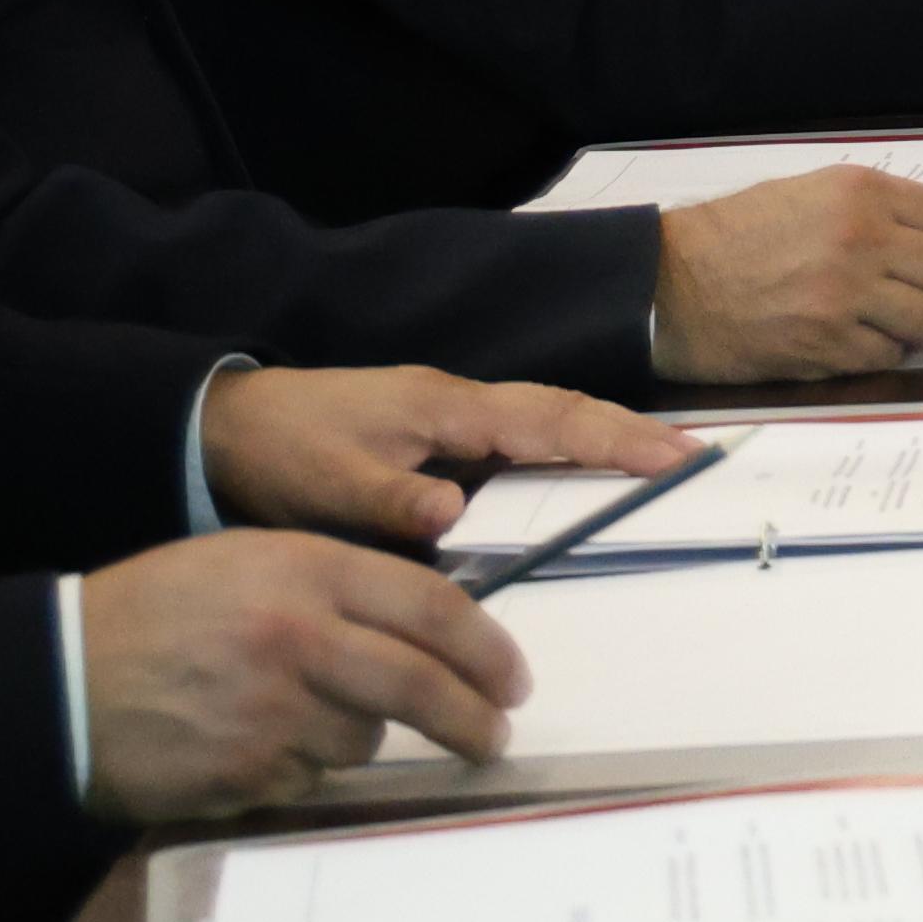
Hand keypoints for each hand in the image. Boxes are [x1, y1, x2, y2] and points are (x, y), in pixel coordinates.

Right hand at [73, 533, 529, 816]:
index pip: (433, 608)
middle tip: (496, 734)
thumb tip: (423, 629)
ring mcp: (277, 712)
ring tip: (299, 717)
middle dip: (473, 718)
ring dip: (359, 734)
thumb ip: (336, 586)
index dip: (487, 649)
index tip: (513, 678)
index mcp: (307, 571)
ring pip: (366, 738)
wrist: (59, 678)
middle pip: (423, 685)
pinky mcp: (250, 774)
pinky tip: (253, 743)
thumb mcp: (247, 562)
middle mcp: (302, 639)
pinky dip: (299, 766)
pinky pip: (308, 777)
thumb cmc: (157, 612)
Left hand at [196, 363, 688, 546]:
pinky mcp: (442, 436)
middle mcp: (461, 405)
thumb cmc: (281, 453)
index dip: (614, 441)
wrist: (227, 429)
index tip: (675, 457)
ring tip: (662, 465)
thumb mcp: (327, 486)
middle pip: (564, 411)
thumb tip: (457, 516)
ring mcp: (454, 417)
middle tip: (696, 459)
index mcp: (446, 409)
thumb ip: (392, 502)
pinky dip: (568, 449)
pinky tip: (585, 476)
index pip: (549, 421)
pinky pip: (523, 438)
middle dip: (631, 433)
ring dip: (606, 438)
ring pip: (548, 420)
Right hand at [653, 166, 922, 379]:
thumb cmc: (734, 237)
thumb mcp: (809, 194)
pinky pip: (889, 356)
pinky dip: (881, 354)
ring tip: (887, 324)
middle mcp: (862, 238)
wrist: (667, 284)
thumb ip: (876, 210)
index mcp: (861, 193)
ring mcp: (846, 294)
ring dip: (917, 329)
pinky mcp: (828, 344)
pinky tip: (854, 342)